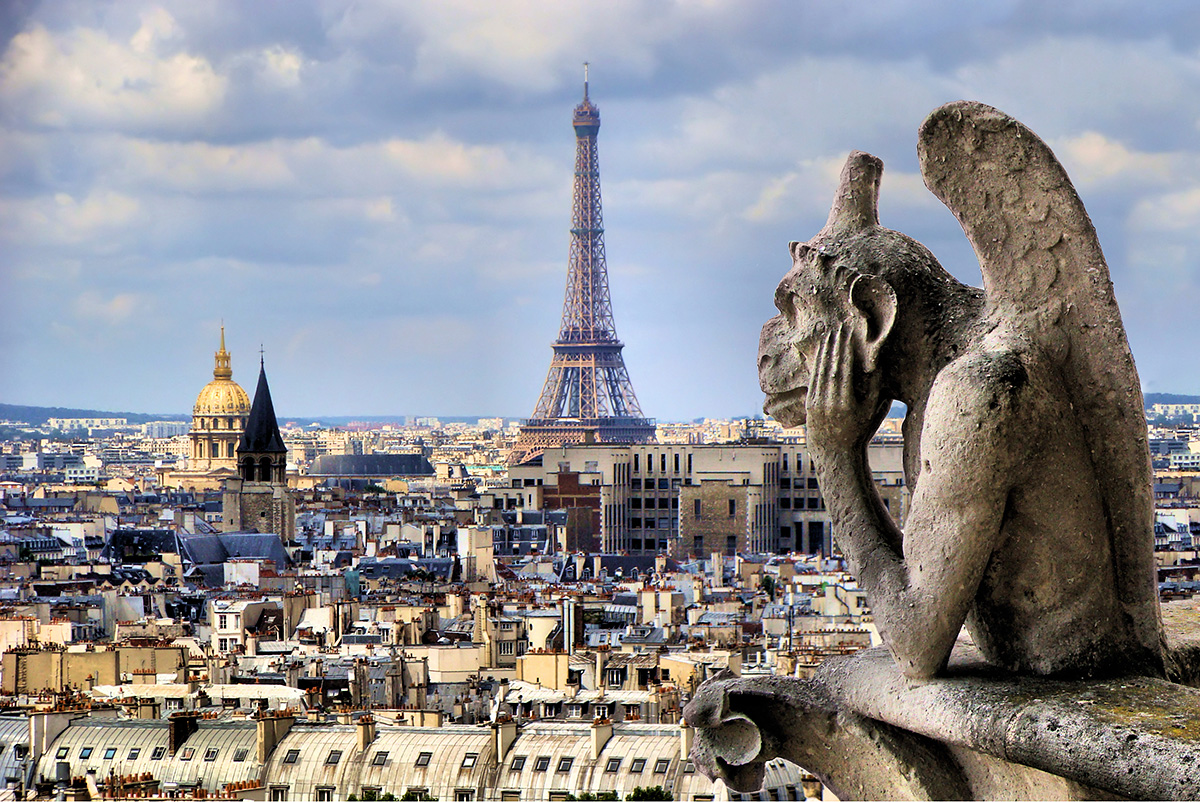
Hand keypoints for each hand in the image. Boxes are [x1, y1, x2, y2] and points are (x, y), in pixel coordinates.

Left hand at [806, 322, 888, 452]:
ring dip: (824, 351)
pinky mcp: (809, 404)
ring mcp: (816, 403)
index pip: (844, 369)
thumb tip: (878, 363)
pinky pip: (813, 379)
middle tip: (838, 327)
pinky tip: (820, 353)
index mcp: (846, 402)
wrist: (835, 453)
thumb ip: (877, 387)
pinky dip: (816, 364)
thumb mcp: (873, 411)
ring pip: (819, 371)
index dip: (845, 349)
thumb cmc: (860, 431)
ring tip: (828, 334)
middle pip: (831, 366)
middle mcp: (829, 402)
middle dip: (834, 345)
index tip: (848, 333)